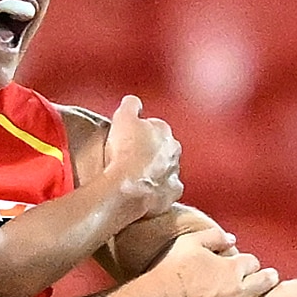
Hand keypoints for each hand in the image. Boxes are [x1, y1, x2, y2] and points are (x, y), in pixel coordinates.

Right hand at [101, 96, 181, 219]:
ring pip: (165, 170)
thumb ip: (130, 106)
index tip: (128, 138)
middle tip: (129, 158)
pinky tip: (143, 193)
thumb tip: (133, 102)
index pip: (153, 126)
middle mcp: (174, 151)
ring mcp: (174, 174)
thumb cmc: (124, 152)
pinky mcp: (170, 195)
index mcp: (163, 130)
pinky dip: (157, 192)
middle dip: (150, 151)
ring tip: (134, 178)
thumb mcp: (122, 118)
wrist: (125, 188)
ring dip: (154, 172)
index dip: (139, 131)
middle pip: (162, 148)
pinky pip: (165, 191)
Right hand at [152, 229, 274, 296]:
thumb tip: (231, 238)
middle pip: (262, 282)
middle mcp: (238, 288)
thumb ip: (212, 238)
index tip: (246, 264)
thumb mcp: (190, 243)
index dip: (249, 263)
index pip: (250, 262)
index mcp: (231, 267)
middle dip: (269, 279)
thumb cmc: (172, 270)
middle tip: (275, 277)